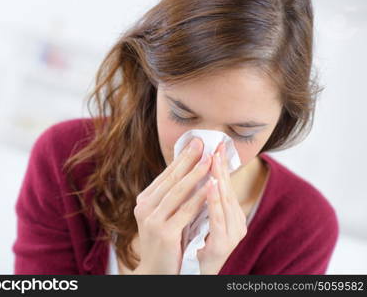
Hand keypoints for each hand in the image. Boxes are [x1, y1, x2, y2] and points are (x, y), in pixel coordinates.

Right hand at [133, 137, 213, 273]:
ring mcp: (152, 220)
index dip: (182, 158)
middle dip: (189, 159)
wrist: (157, 273)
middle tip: (204, 143)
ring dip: (196, 174)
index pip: (166, 175)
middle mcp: (145, 207)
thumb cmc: (165, 242)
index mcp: (145, 200)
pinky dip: (199, 197)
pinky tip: (210, 187)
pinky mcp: (163, 233)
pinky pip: (185, 211)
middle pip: (172, 179)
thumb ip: (173, 196)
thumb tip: (192, 171)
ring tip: (210, 159)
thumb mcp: (164, 215)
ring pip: (178, 192)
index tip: (196, 142)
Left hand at [197, 141, 247, 274]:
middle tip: (215, 146)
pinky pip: (218, 220)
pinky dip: (214, 201)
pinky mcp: (223, 246)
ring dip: (220, 179)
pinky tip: (211, 185)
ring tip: (213, 160)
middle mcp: (235, 223)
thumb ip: (200, 198)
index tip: (215, 145)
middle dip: (220, 167)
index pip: (224, 185)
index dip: (220, 165)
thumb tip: (194, 172)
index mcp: (229, 215)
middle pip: (227, 190)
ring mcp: (231, 234)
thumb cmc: (191, 244)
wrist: (186, 275)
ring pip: (226, 202)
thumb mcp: (197, 217)